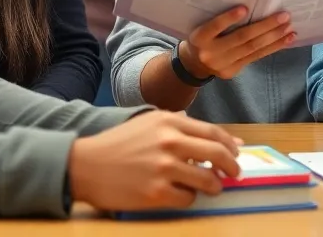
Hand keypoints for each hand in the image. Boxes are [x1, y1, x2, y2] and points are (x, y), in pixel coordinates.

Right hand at [68, 111, 241, 211]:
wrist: (85, 164)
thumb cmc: (119, 143)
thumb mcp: (149, 123)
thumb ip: (182, 127)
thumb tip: (219, 139)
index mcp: (169, 122)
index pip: (213, 133)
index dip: (230, 145)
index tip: (237, 154)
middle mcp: (170, 142)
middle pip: (217, 155)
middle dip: (232, 166)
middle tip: (235, 174)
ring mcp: (163, 168)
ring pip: (207, 180)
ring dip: (214, 186)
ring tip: (211, 187)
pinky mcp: (156, 193)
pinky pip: (188, 199)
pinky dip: (190, 198)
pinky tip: (181, 194)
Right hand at [181, 5, 295, 80]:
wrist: (193, 64)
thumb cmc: (202, 37)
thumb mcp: (202, 26)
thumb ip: (219, 20)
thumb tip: (250, 5)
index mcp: (199, 37)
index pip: (214, 26)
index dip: (229, 18)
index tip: (244, 8)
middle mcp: (210, 52)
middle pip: (241, 38)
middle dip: (265, 26)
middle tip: (284, 16)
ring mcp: (223, 64)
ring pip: (252, 49)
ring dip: (274, 38)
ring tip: (289, 28)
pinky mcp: (233, 71)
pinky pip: (256, 57)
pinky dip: (273, 47)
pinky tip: (286, 40)